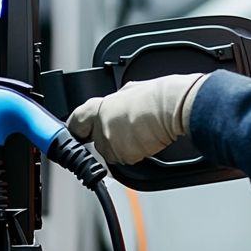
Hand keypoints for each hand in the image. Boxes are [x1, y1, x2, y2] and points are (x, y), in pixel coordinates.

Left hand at [67, 73, 207, 164]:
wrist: (174, 107)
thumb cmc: (158, 96)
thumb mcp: (130, 90)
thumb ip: (116, 102)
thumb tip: (116, 105)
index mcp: (100, 108)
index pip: (76, 123)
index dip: (78, 128)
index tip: (78, 132)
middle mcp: (102, 128)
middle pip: (97, 141)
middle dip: (109, 138)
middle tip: (127, 129)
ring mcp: (113, 144)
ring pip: (113, 152)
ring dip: (124, 146)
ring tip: (142, 131)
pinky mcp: (125, 157)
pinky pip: (127, 159)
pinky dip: (136, 152)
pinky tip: (147, 139)